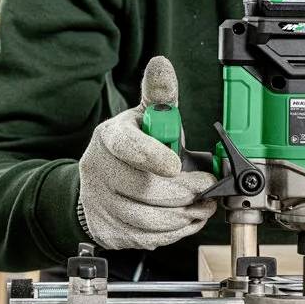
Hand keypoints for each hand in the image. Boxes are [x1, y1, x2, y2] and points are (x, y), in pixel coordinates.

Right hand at [77, 56, 217, 250]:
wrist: (101, 184)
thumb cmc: (132, 148)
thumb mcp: (145, 117)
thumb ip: (159, 95)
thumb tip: (162, 64)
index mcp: (110, 137)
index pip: (128, 147)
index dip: (153, 157)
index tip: (176, 165)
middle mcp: (99, 170)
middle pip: (145, 189)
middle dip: (184, 192)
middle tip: (206, 189)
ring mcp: (100, 203)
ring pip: (147, 219)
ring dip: (182, 216)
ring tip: (200, 206)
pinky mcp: (107, 230)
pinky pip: (145, 239)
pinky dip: (172, 233)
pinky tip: (184, 220)